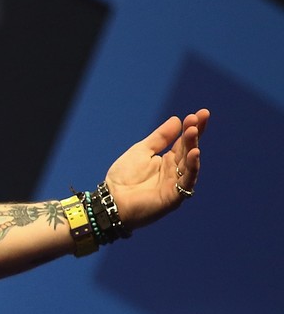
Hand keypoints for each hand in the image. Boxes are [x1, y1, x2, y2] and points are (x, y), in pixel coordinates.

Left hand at [105, 108, 208, 227]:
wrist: (111, 200)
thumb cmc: (123, 177)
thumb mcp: (141, 151)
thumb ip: (160, 137)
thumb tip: (177, 120)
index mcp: (168, 161)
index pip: (184, 142)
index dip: (192, 128)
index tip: (201, 113)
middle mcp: (175, 172)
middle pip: (188, 150)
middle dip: (193, 134)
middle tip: (197, 118)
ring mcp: (176, 184)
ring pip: (189, 163)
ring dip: (192, 146)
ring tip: (192, 131)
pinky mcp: (175, 196)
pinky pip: (187, 181)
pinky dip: (192, 167)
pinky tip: (194, 153)